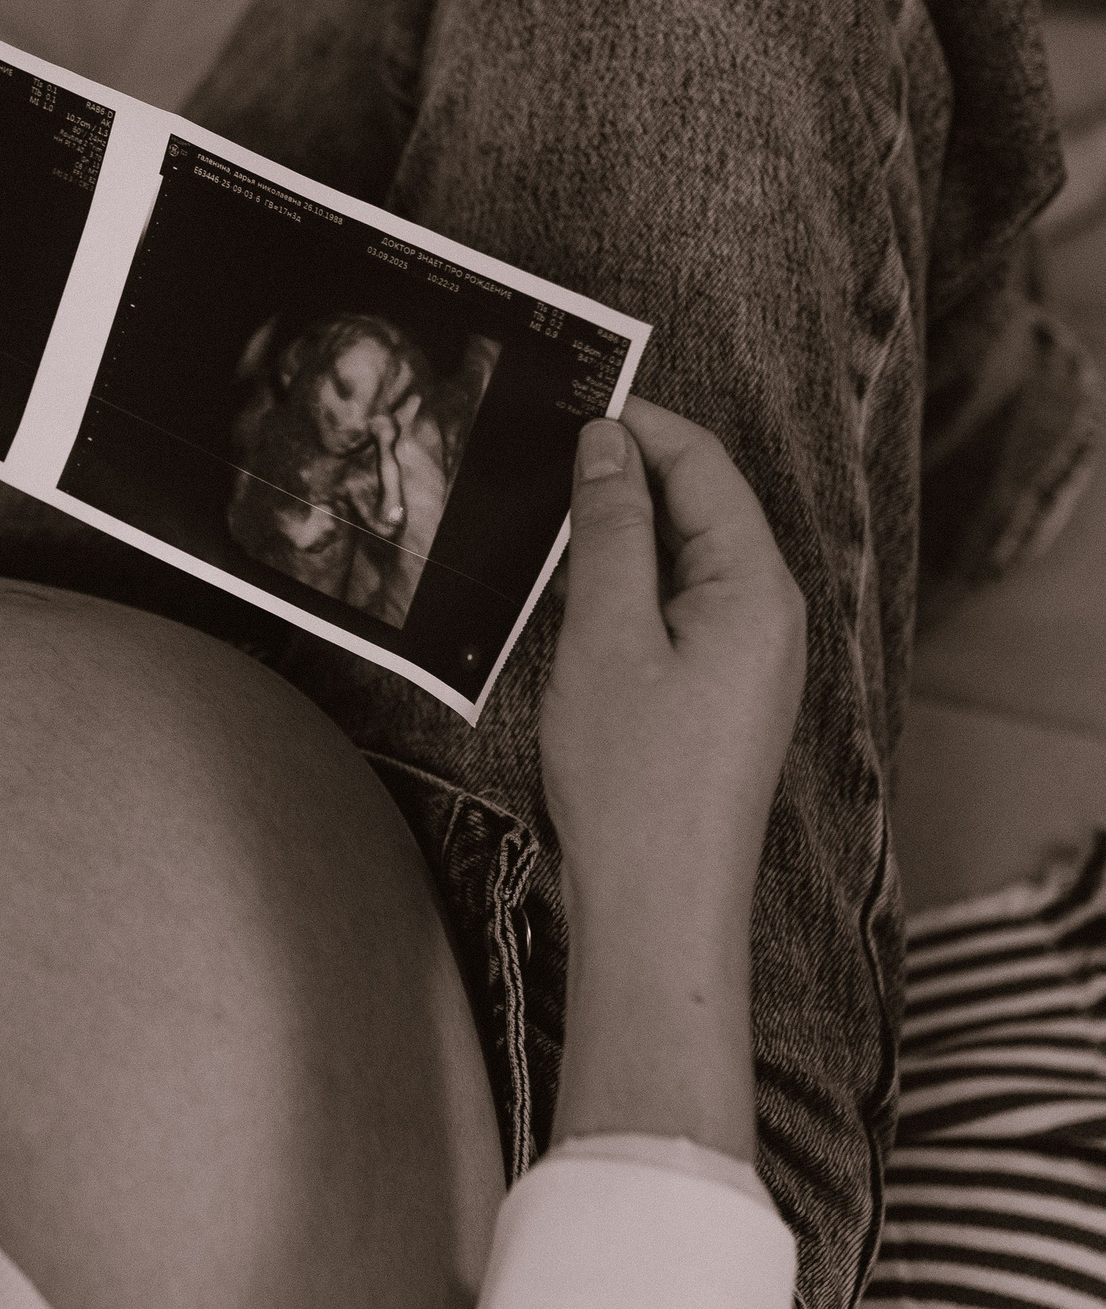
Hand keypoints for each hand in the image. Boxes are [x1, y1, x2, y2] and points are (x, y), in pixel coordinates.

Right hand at [540, 398, 805, 938]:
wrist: (658, 904)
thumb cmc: (637, 781)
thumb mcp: (607, 634)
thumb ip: (613, 529)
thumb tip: (607, 444)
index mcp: (756, 586)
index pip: (703, 464)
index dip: (637, 423)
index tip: (565, 405)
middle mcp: (769, 613)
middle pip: (701, 504)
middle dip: (627, 472)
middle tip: (541, 457)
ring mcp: (748, 656)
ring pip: (685, 557)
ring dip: (622, 532)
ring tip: (547, 522)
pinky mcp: (720, 693)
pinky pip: (678, 606)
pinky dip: (628, 585)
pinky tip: (575, 596)